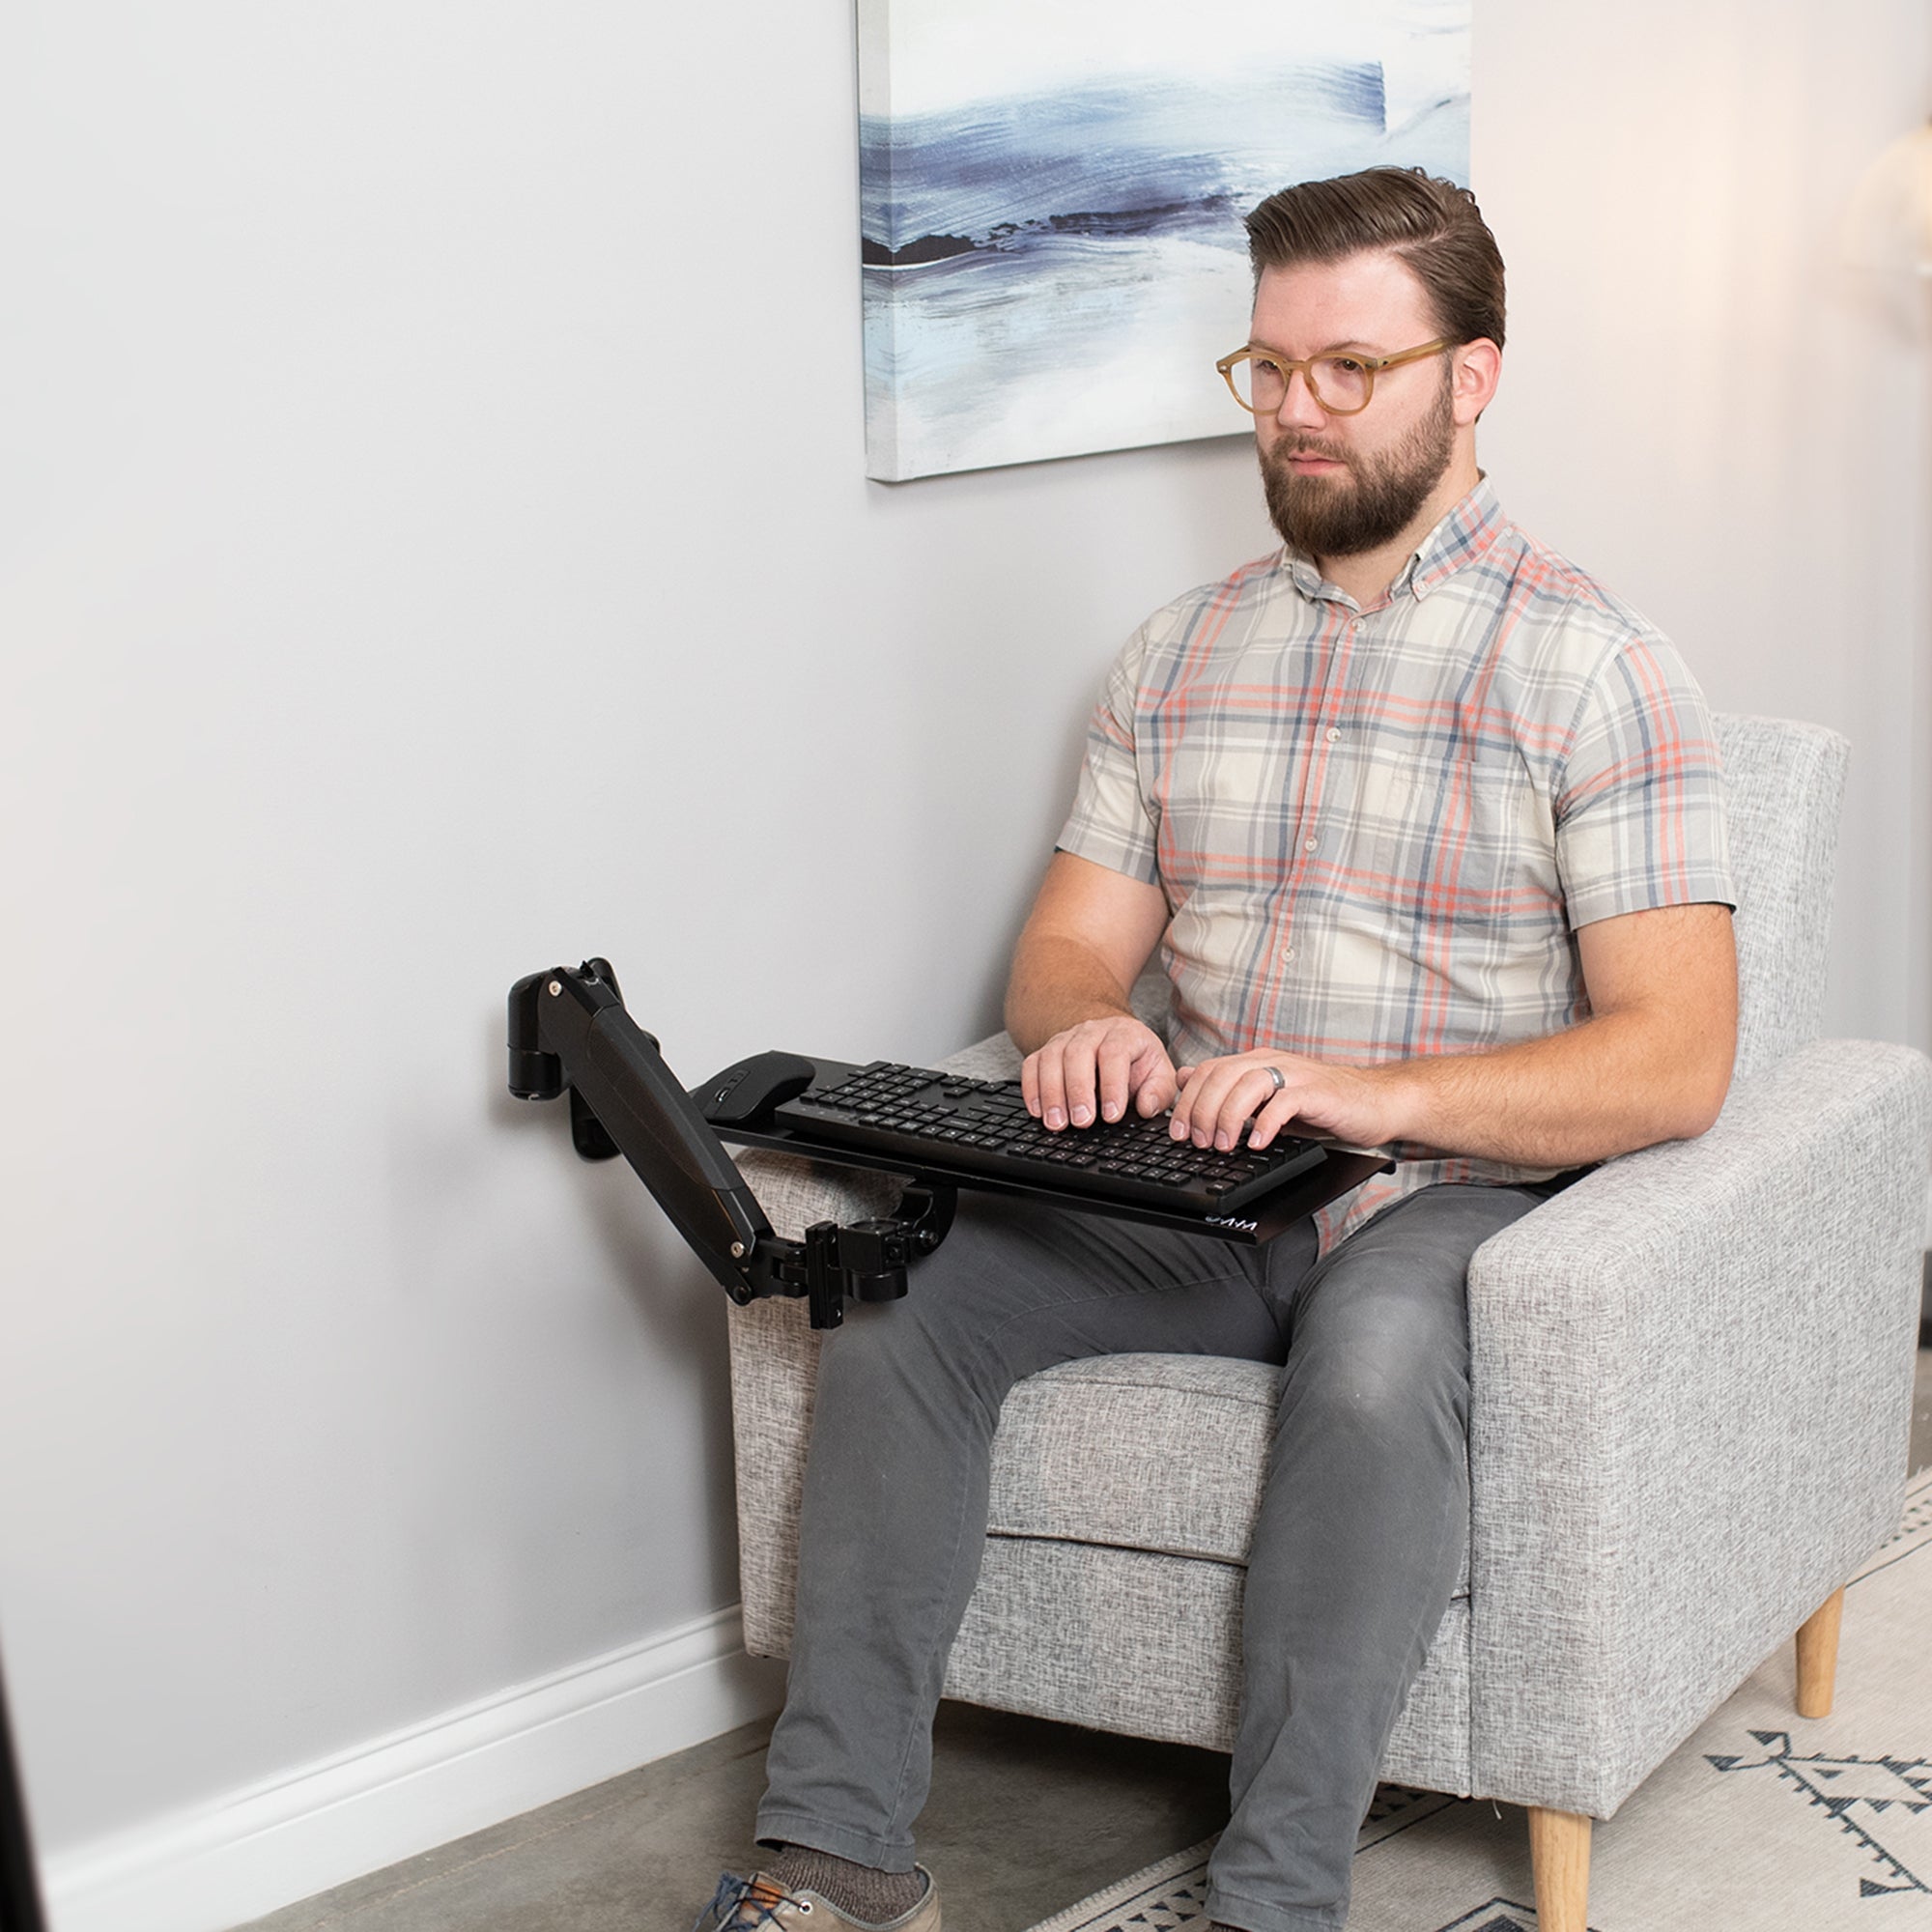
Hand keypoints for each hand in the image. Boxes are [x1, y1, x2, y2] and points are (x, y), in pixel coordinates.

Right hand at [1021, 1016, 1178, 1130]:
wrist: (1114, 1041)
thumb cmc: (1138, 1063)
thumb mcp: (1159, 1075)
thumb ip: (1158, 1091)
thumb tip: (1146, 1106)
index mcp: (1125, 1033)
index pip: (1115, 1053)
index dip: (1112, 1084)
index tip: (1112, 1115)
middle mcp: (1092, 1032)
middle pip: (1079, 1053)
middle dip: (1078, 1090)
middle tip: (1081, 1121)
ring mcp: (1066, 1039)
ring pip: (1052, 1058)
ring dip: (1052, 1093)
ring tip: (1057, 1123)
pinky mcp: (1046, 1051)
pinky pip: (1032, 1064)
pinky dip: (1032, 1088)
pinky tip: (1038, 1111)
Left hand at [1169, 1050, 1403, 1152]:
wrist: (1376, 1101)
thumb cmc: (1322, 1103)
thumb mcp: (1268, 1097)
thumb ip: (1229, 1090)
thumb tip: (1184, 1080)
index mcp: (1256, 1062)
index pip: (1208, 1070)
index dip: (1188, 1100)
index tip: (1179, 1131)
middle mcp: (1272, 1062)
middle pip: (1222, 1075)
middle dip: (1203, 1110)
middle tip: (1198, 1141)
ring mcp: (1295, 1075)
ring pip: (1248, 1084)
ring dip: (1230, 1116)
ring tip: (1224, 1145)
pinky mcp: (1317, 1092)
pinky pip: (1285, 1102)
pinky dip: (1266, 1122)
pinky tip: (1258, 1142)